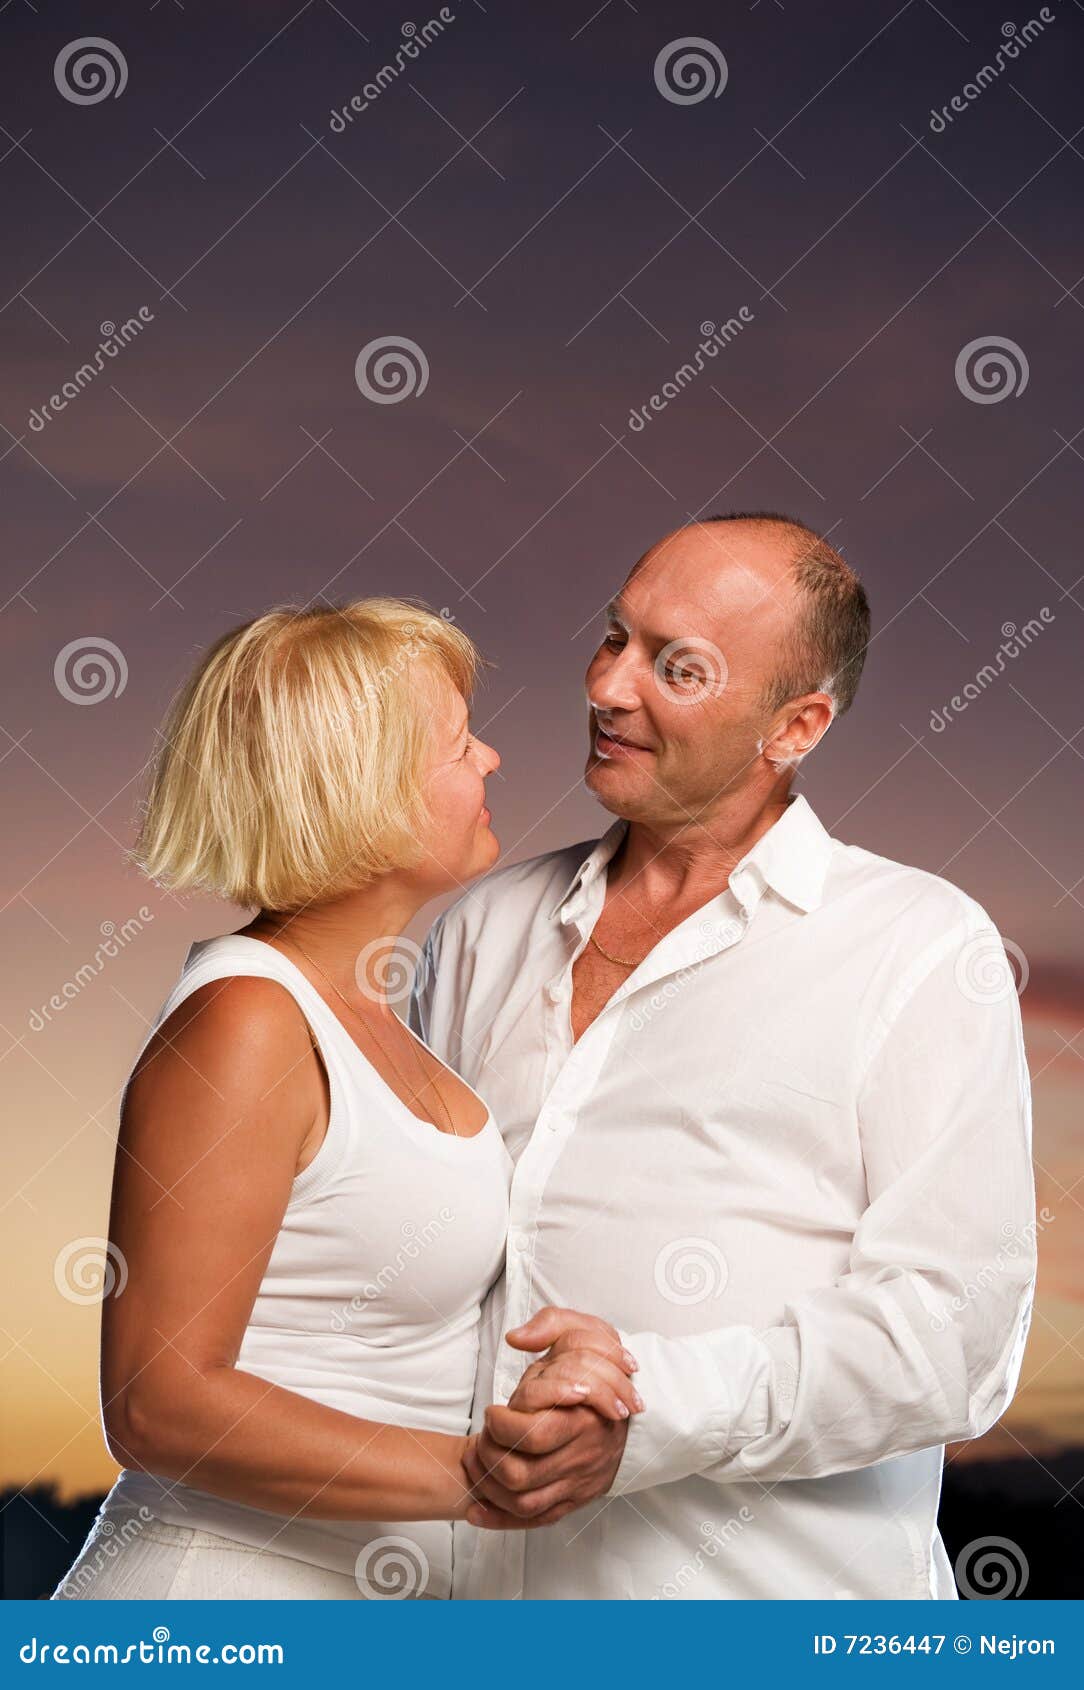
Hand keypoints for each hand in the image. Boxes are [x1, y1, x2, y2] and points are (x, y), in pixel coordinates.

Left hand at [464, 1305, 641, 1528]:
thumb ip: (548, 1325)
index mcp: (585, 1416)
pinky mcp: (574, 1498)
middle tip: (483, 1435)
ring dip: (490, 1487)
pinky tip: (476, 1511)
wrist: (634, 1402)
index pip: (533, 1433)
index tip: (492, 1410)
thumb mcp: (580, 1330)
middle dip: (490, 1455)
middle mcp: (583, 1455)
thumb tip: (516, 1337)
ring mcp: (579, 1481)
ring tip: (476, 1461)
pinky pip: (536, 1519)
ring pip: (525, 1501)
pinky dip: (502, 1519)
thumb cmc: (599, 1368)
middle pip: (522, 1473)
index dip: (502, 1424)